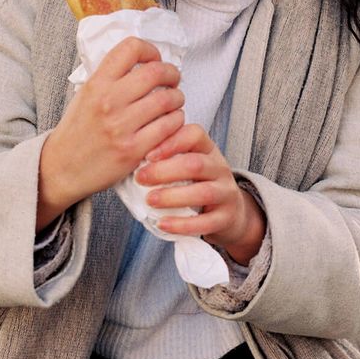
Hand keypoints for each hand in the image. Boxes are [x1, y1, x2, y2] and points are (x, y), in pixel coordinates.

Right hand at [37, 37, 184, 228]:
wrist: (62, 168)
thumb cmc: (77, 131)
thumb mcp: (84, 95)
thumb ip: (109, 78)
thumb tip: (141, 62)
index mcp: (96, 84)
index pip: (130, 48)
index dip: (150, 50)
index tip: (154, 60)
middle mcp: (108, 101)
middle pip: (156, 72)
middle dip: (172, 74)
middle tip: (173, 81)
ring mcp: (121, 126)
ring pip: (168, 100)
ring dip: (177, 99)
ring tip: (174, 103)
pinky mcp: (133, 150)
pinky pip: (168, 128)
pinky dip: (175, 122)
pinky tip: (170, 123)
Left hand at [134, 123, 265, 265]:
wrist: (230, 212)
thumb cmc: (198, 184)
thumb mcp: (187, 164)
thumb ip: (166, 158)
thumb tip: (129, 160)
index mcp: (207, 149)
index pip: (195, 134)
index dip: (171, 142)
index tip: (147, 154)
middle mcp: (220, 168)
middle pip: (196, 164)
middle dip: (165, 171)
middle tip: (140, 179)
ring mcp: (226, 193)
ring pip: (203, 192)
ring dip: (172, 197)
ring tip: (149, 201)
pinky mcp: (226, 218)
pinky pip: (206, 222)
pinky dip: (183, 224)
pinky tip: (163, 224)